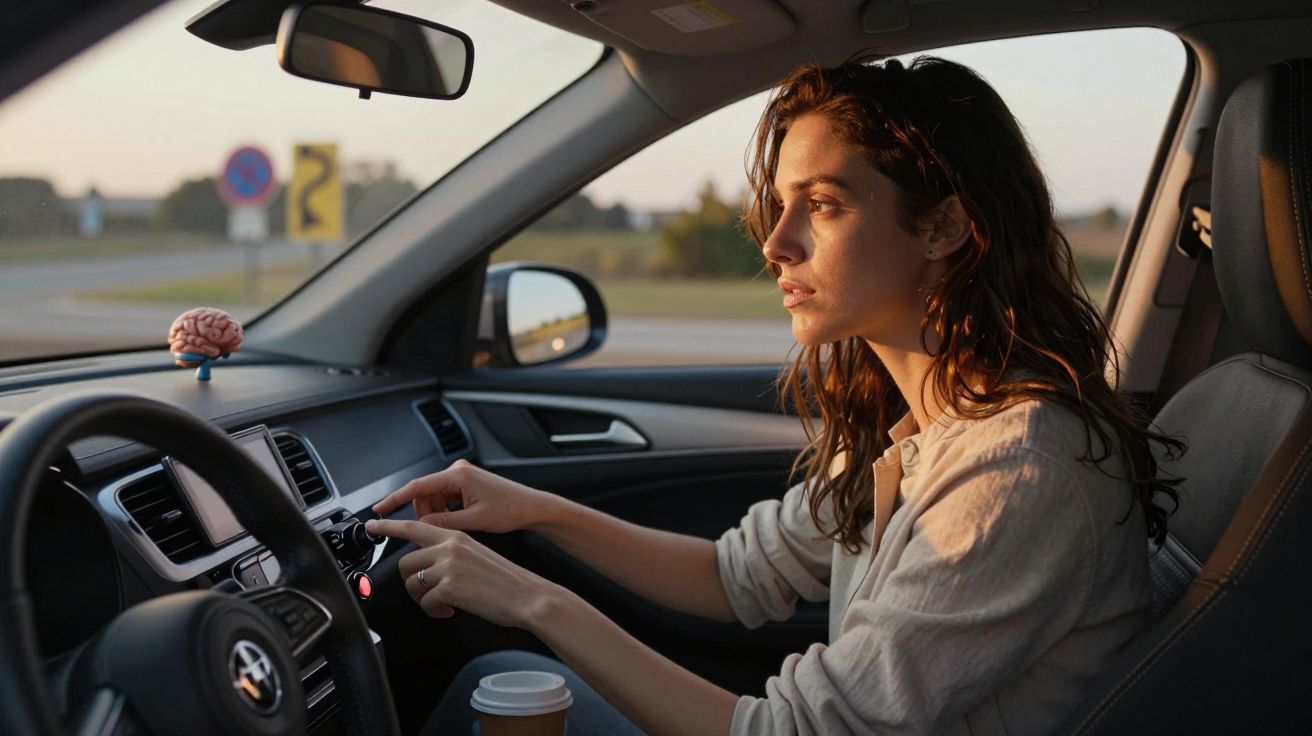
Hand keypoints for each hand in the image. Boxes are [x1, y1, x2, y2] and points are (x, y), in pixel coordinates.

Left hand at [364, 518, 560, 626]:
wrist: (527, 595)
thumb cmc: (507, 581)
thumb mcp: (477, 555)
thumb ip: (452, 555)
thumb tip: (431, 568)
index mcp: (456, 537)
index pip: (414, 526)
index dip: (389, 526)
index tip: (373, 525)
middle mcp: (449, 547)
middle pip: (405, 562)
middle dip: (410, 583)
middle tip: (427, 594)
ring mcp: (448, 567)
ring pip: (412, 584)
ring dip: (422, 599)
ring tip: (442, 605)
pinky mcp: (448, 587)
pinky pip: (426, 603)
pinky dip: (435, 611)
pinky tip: (450, 611)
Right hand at [372, 459, 551, 533]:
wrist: (531, 507)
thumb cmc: (511, 509)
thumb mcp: (474, 521)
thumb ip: (445, 522)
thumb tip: (421, 527)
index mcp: (458, 475)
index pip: (417, 487)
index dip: (395, 499)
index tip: (379, 509)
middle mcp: (457, 471)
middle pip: (424, 494)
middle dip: (426, 514)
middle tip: (439, 530)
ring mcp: (461, 477)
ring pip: (433, 499)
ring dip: (437, 514)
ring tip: (457, 526)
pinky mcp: (465, 484)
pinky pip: (444, 499)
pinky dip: (446, 512)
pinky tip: (460, 520)